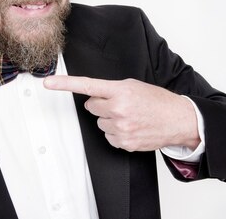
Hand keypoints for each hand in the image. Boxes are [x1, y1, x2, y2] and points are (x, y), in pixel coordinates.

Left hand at [44, 76, 199, 151]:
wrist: (178, 120)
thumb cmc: (157, 101)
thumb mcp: (134, 86)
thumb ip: (112, 89)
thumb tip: (93, 97)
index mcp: (120, 90)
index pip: (87, 86)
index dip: (64, 84)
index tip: (48, 83)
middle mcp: (118, 109)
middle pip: (91, 106)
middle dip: (101, 105)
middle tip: (120, 104)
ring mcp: (121, 128)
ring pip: (99, 123)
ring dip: (110, 119)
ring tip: (130, 117)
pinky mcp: (124, 142)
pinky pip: (108, 137)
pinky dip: (117, 133)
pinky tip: (131, 128)